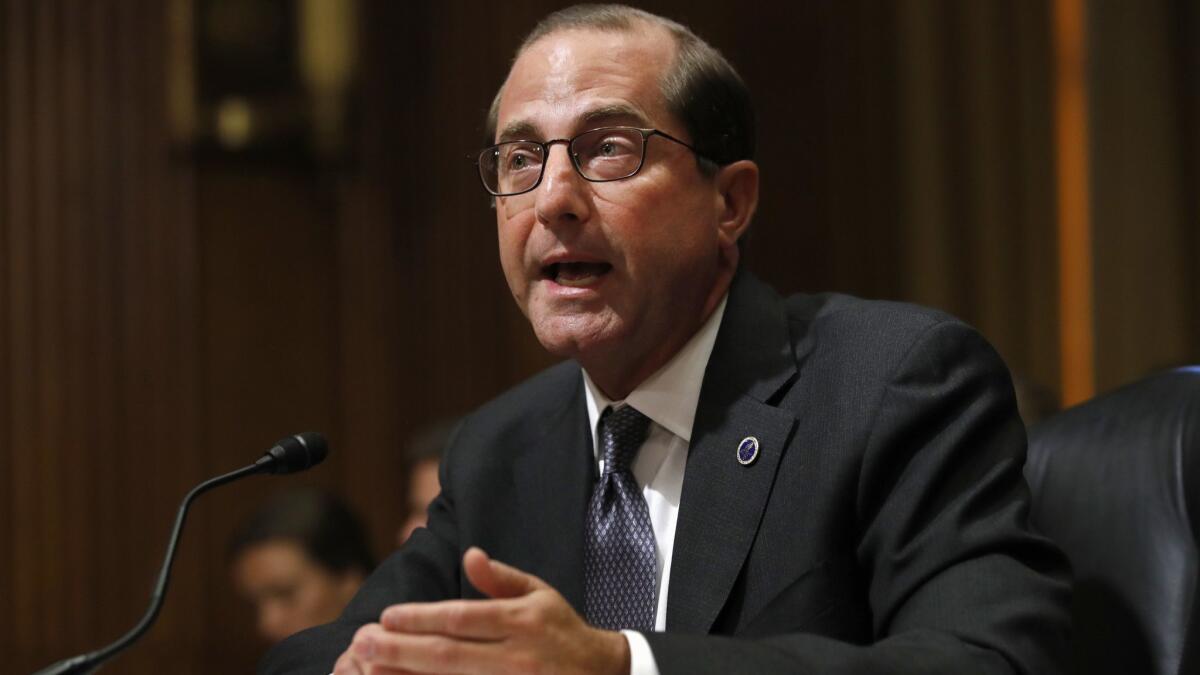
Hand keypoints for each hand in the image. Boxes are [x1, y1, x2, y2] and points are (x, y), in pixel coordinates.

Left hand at [333, 547, 629, 674]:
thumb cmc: (562, 631)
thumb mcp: (540, 594)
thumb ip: (502, 578)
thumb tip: (470, 556)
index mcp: (522, 621)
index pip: (462, 618)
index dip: (421, 618)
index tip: (387, 616)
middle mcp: (516, 656)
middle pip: (449, 655)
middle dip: (401, 650)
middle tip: (363, 644)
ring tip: (371, 668)